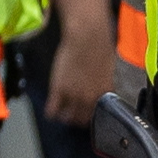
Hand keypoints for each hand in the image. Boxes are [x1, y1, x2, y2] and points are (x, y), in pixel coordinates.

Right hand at [45, 14, 119, 137]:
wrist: (86, 37)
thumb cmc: (99, 47)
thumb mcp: (107, 69)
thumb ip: (104, 84)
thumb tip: (103, 90)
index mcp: (103, 94)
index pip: (97, 116)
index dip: (91, 117)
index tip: (86, 116)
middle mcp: (89, 98)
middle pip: (81, 120)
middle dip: (76, 118)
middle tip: (71, 115)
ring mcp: (73, 95)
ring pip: (66, 118)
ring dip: (64, 117)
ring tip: (61, 113)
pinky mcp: (58, 89)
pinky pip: (52, 109)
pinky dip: (51, 112)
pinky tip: (50, 111)